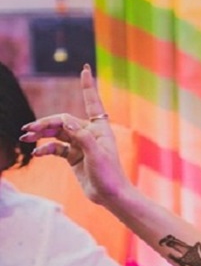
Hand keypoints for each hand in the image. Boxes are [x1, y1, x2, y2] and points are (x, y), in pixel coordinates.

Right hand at [19, 64, 131, 205]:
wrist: (110, 196)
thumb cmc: (109, 174)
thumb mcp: (96, 154)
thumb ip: (81, 136)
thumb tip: (64, 120)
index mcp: (100, 128)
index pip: (92, 102)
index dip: (88, 86)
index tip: (85, 69)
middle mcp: (89, 133)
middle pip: (63, 121)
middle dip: (45, 123)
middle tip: (28, 129)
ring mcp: (80, 144)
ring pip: (56, 133)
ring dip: (41, 134)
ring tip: (24, 136)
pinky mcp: (73, 156)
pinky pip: (55, 147)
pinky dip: (45, 148)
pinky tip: (37, 152)